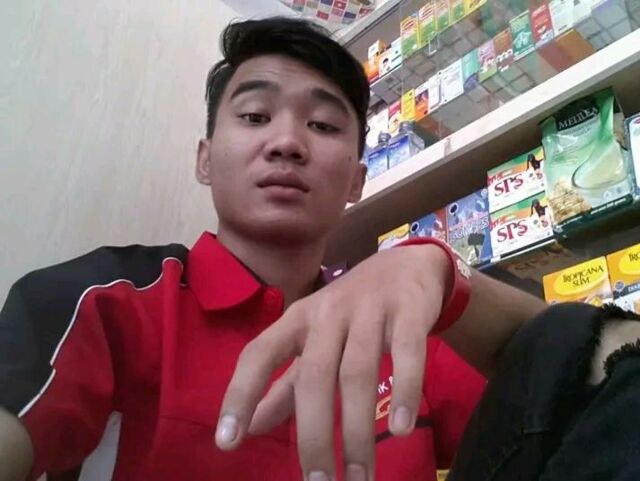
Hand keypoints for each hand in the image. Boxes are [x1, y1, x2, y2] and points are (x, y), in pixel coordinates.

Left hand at [215, 244, 450, 480]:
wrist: (406, 267)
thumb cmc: (351, 312)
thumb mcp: (314, 343)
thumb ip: (286, 384)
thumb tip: (251, 427)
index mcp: (297, 321)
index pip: (259, 354)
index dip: (240, 395)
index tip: (226, 442)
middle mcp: (327, 313)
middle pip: (314, 376)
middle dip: (313, 435)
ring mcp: (369, 310)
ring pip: (357, 373)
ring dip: (357, 430)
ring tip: (359, 476)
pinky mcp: (408, 311)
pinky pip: (407, 352)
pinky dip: (405, 389)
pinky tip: (402, 430)